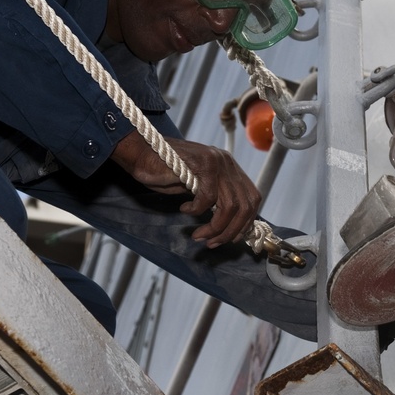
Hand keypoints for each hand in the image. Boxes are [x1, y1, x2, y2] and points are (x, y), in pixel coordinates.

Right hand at [111, 131, 260, 246]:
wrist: (141, 151)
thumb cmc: (165, 171)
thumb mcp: (196, 187)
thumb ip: (215, 199)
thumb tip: (229, 225)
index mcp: (230, 167)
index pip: (252, 198)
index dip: (246, 222)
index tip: (232, 238)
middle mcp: (228, 162)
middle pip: (245, 205)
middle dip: (231, 231)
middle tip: (213, 243)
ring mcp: (217, 161)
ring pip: (229, 205)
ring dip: (215, 227)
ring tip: (199, 235)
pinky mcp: (203, 163)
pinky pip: (208, 197)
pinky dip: (197, 210)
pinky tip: (185, 209)